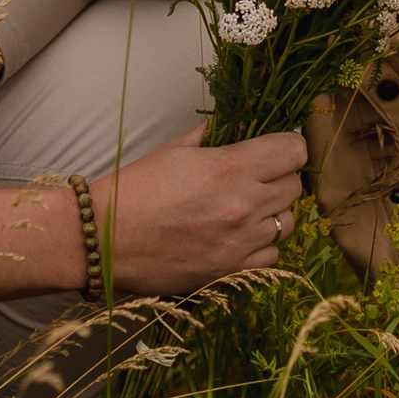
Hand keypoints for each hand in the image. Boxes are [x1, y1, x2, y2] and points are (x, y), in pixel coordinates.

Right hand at [86, 126, 306, 295]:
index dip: (288, 146)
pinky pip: (272, 256)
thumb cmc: (134, 189)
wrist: (103, 240)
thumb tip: (238, 126)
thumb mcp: (174, 150)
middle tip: (257, 177)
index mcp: (230, 168)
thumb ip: (213, 136)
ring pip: (288, 223)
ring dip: (273, 213)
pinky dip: (261, 245)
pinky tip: (238, 237)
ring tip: (247, 210)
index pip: (294, 151)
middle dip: (280, 177)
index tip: (275, 148)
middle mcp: (244, 206)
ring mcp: (241, 243)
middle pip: (295, 186)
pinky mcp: (232, 271)